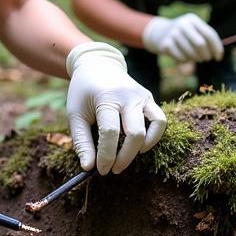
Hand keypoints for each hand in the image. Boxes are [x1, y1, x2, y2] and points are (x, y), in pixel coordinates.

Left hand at [65, 42, 166, 174]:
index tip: (100, 170)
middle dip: (125, 157)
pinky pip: (160, 119)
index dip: (106, 156)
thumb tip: (88, 168)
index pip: (110, 133)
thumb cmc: (83, 92)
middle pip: (135, 133)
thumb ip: (81, 141)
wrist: (97, 64)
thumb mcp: (75, 114)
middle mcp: (129, 96)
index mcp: (107, 97)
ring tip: (128, 156)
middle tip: (113, 169)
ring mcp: (142, 95)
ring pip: (155, 126)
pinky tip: (140, 145)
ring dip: (144, 147)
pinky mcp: (149, 98)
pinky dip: (154, 135)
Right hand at [142, 13, 223, 62]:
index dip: (216, 47)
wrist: (160, 33)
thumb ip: (207, 40)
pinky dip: (185, 60)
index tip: (218, 58)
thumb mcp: (195, 31)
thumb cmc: (185, 34)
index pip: (209, 34)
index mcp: (193, 19)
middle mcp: (182, 24)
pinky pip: (181, 57)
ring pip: (190, 52)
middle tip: (206, 59)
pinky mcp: (166, 43)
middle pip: (200, 44)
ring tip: (195, 57)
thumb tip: (219, 54)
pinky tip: (184, 57)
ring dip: (195, 59)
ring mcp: (173, 33)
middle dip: (206, 55)